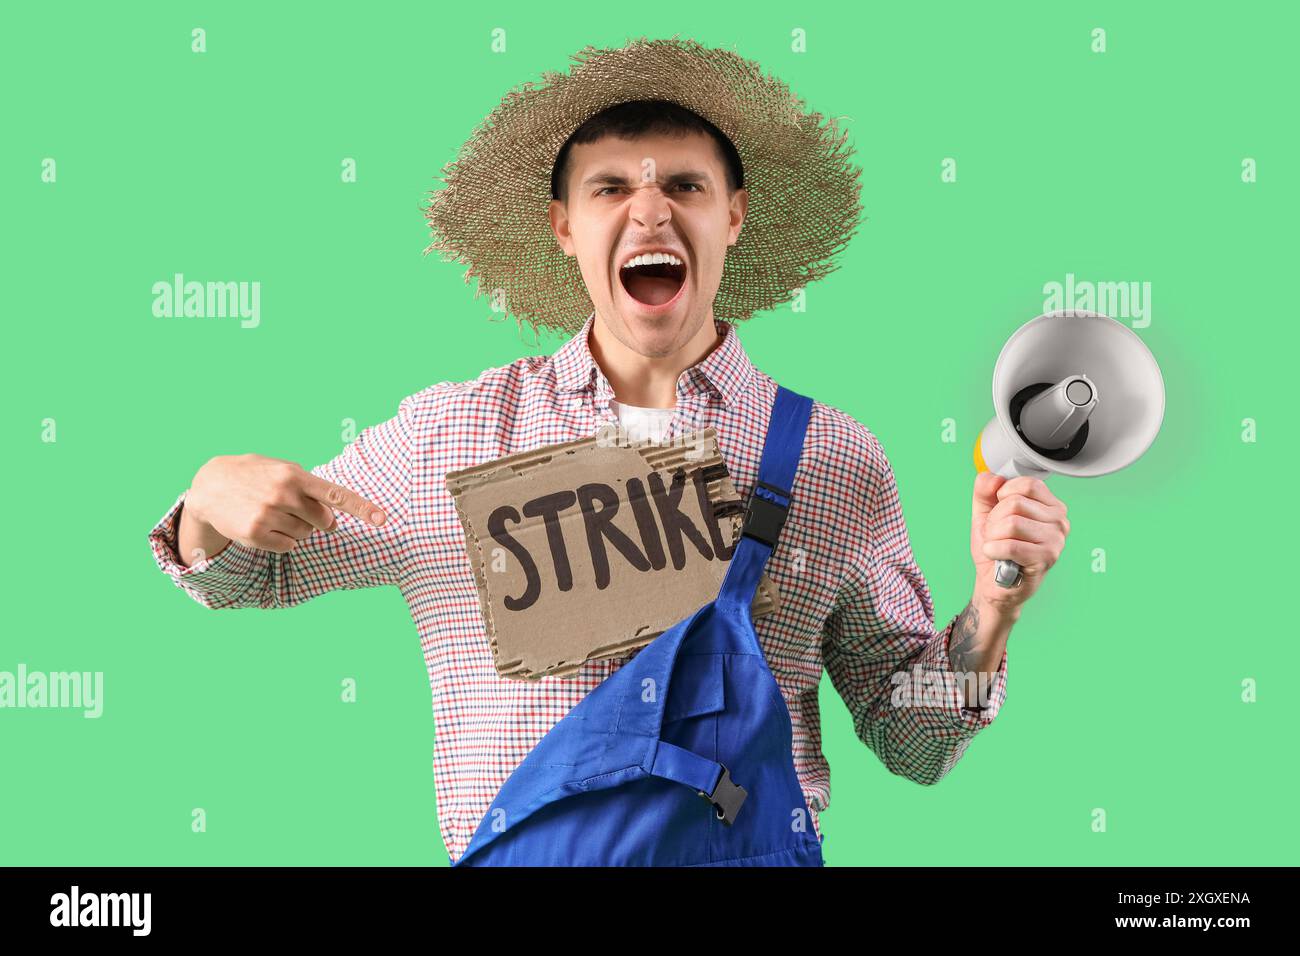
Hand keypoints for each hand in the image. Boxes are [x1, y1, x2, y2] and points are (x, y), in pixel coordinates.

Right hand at [186, 454, 386, 553]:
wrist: (210, 485)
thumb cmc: (254, 474)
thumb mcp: (281, 467)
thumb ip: (308, 484)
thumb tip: (332, 509)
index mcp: (294, 475)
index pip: (335, 495)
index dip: (361, 508)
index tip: (382, 519)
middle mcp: (283, 494)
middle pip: (324, 521)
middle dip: (318, 520)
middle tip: (296, 509)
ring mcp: (269, 515)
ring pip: (306, 535)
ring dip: (296, 528)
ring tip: (273, 512)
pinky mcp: (256, 534)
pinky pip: (289, 547)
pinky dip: (283, 540)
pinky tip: (265, 525)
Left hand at [969, 472, 1069, 612]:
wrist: (993, 582)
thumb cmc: (996, 547)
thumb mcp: (985, 512)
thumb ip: (985, 489)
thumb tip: (994, 478)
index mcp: (1050, 505)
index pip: (1027, 484)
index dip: (1003, 495)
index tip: (1000, 511)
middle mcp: (1059, 521)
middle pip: (1015, 503)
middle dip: (995, 519)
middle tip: (997, 534)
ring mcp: (1055, 540)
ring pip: (1011, 523)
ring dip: (993, 536)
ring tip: (998, 545)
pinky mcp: (1046, 559)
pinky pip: (1010, 545)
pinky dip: (993, 550)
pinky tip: (996, 555)